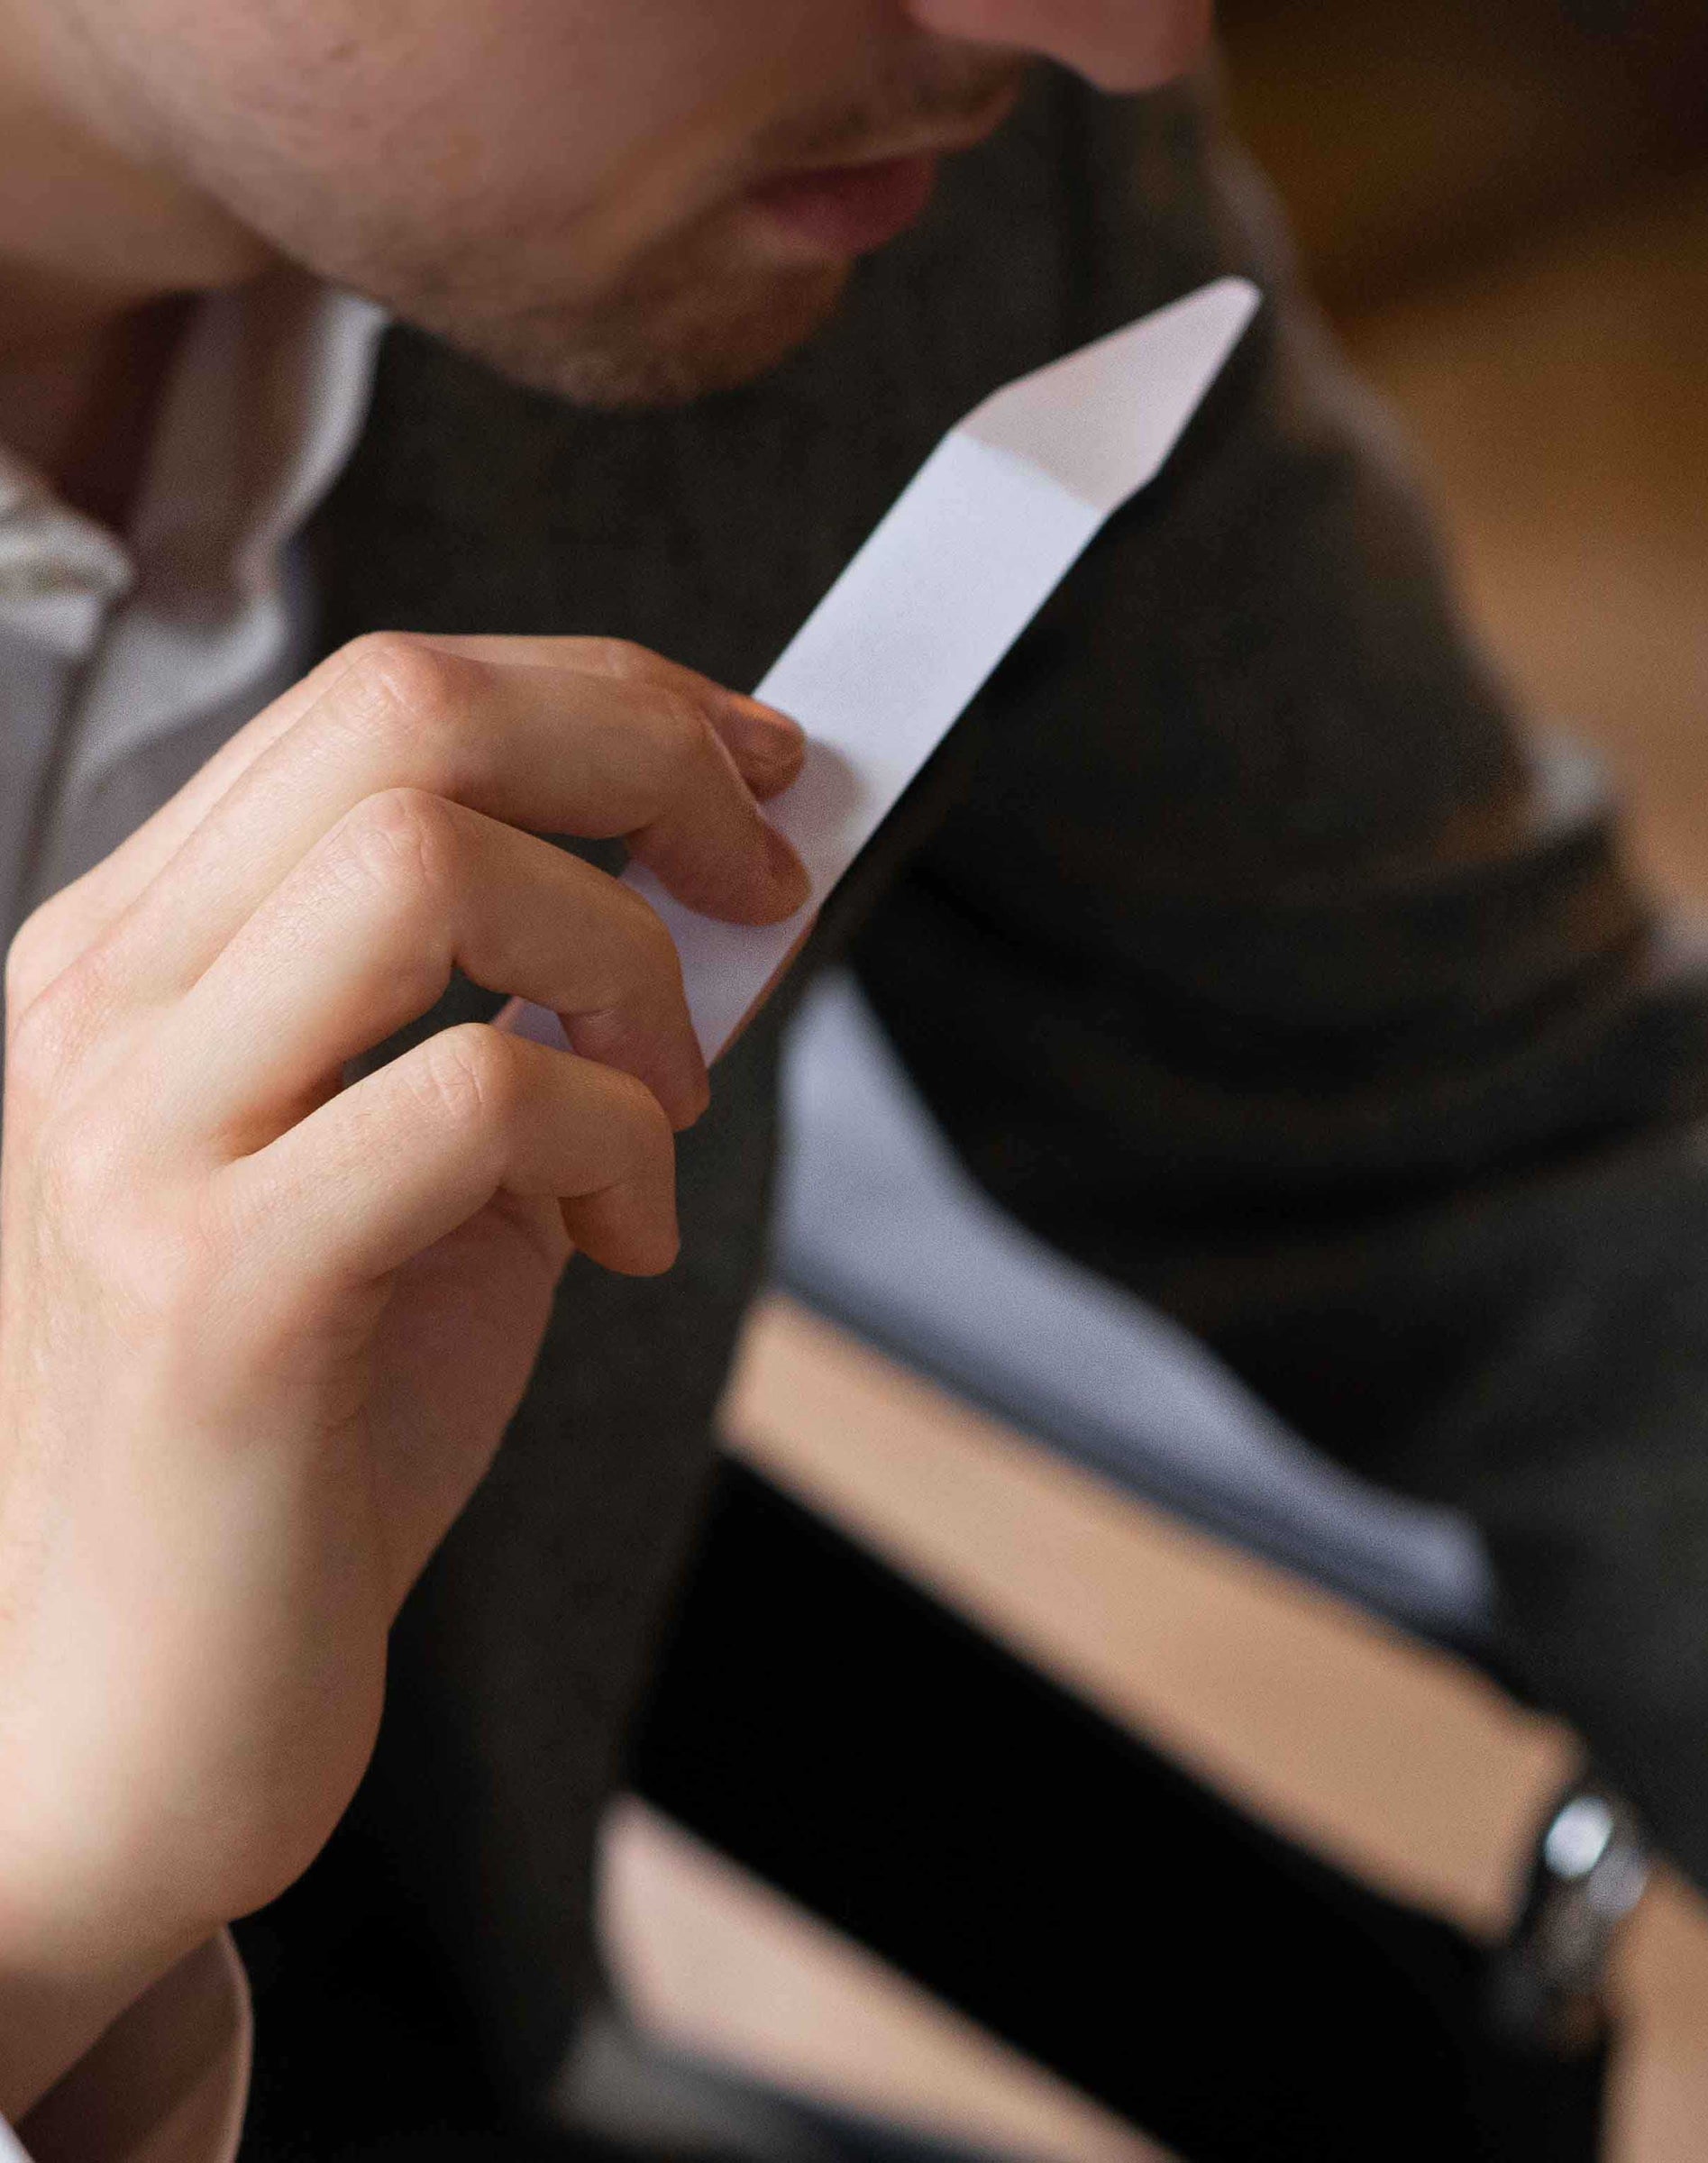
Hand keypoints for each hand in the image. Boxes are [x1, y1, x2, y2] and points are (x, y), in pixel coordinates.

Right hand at [0, 634, 805, 2115]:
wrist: (137, 1705)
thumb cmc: (302, 1427)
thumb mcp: (425, 1171)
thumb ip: (525, 1013)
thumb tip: (716, 882)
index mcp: (139, 953)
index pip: (380, 700)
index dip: (604, 694)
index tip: (749, 758)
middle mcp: (105, 1010)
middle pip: (405, 721)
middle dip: (647, 751)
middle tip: (767, 870)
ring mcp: (136, 1141)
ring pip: (429, 865)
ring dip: (629, 959)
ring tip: (662, 1101)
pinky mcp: (216, 1294)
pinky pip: (477, 1097)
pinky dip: (613, 1144)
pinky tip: (619, 1241)